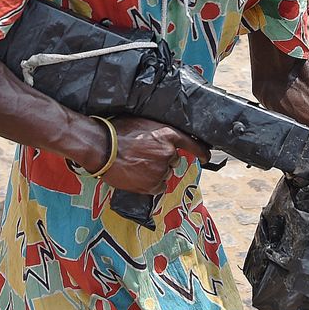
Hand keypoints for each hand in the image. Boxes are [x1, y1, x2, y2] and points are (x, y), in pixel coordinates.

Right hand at [94, 116, 210, 195]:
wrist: (102, 149)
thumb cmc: (116, 133)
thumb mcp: (141, 123)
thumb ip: (157, 132)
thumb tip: (161, 138)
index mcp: (167, 134)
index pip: (191, 144)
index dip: (201, 152)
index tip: (206, 157)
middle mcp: (168, 152)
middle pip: (173, 159)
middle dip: (162, 159)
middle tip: (143, 155)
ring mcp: (161, 169)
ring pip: (164, 173)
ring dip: (154, 171)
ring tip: (135, 165)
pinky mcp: (152, 184)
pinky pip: (157, 186)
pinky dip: (150, 183)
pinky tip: (137, 176)